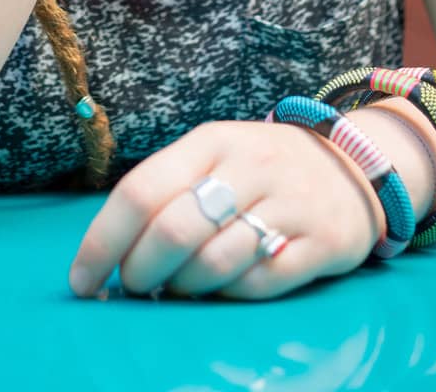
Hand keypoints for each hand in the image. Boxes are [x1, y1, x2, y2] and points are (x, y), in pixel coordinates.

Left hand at [67, 120, 378, 301]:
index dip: (103, 242)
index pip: (140, 191)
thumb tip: (110, 250)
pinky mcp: (321, 242)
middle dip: (140, 272)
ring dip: (184, 288)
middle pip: (174, 231)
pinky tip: (224, 286)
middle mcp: (249, 167)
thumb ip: (168, 192)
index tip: (82, 280)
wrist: (353, 164)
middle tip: (134, 287)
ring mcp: (288, 204)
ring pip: (214, 263)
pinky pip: (259, 283)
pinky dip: (230, 294)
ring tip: (178, 288)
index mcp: (210, 141)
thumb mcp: (216, 155)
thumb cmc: (262, 168)